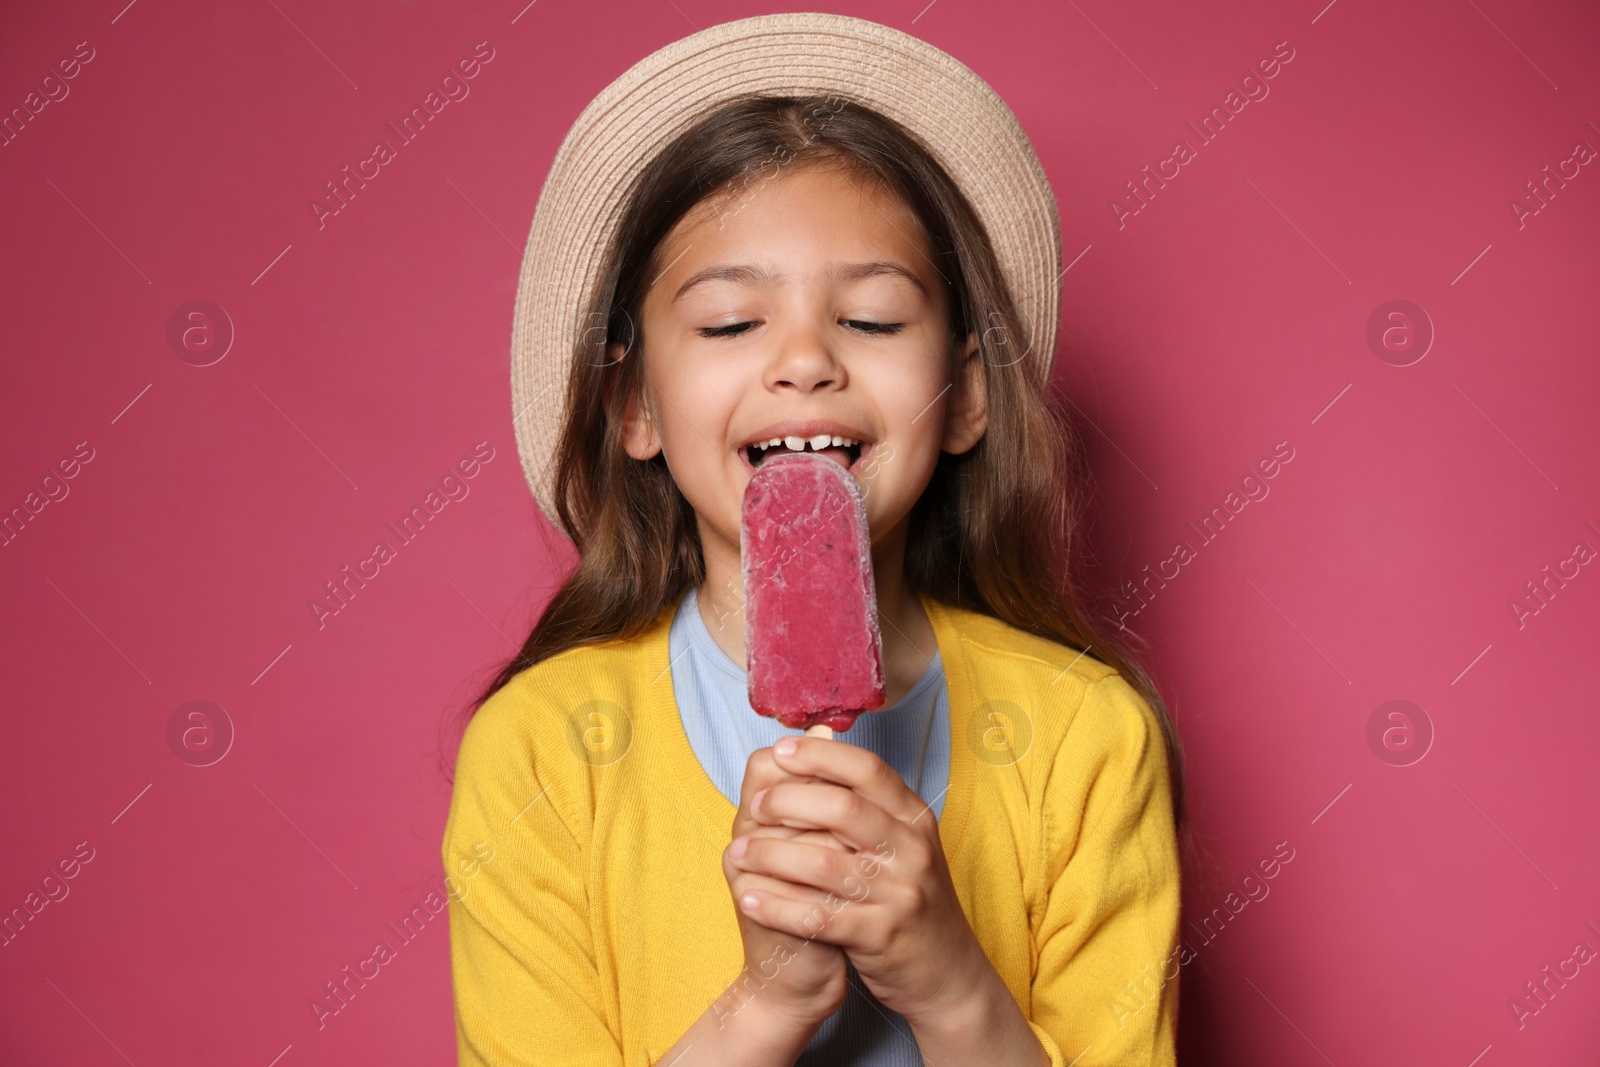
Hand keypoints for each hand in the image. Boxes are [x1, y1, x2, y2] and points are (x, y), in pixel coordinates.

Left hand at [726, 735, 993, 1026]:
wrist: (946, 970)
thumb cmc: (910, 897)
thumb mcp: (902, 843)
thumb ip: (864, 800)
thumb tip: (816, 740)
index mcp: (914, 818)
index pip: (867, 770)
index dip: (820, 756)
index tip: (781, 750)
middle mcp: (911, 850)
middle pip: (842, 808)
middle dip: (787, 801)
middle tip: (753, 806)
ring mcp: (899, 893)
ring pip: (822, 862)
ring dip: (770, 855)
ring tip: (737, 853)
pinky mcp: (881, 935)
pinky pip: (818, 917)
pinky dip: (778, 907)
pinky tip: (748, 899)